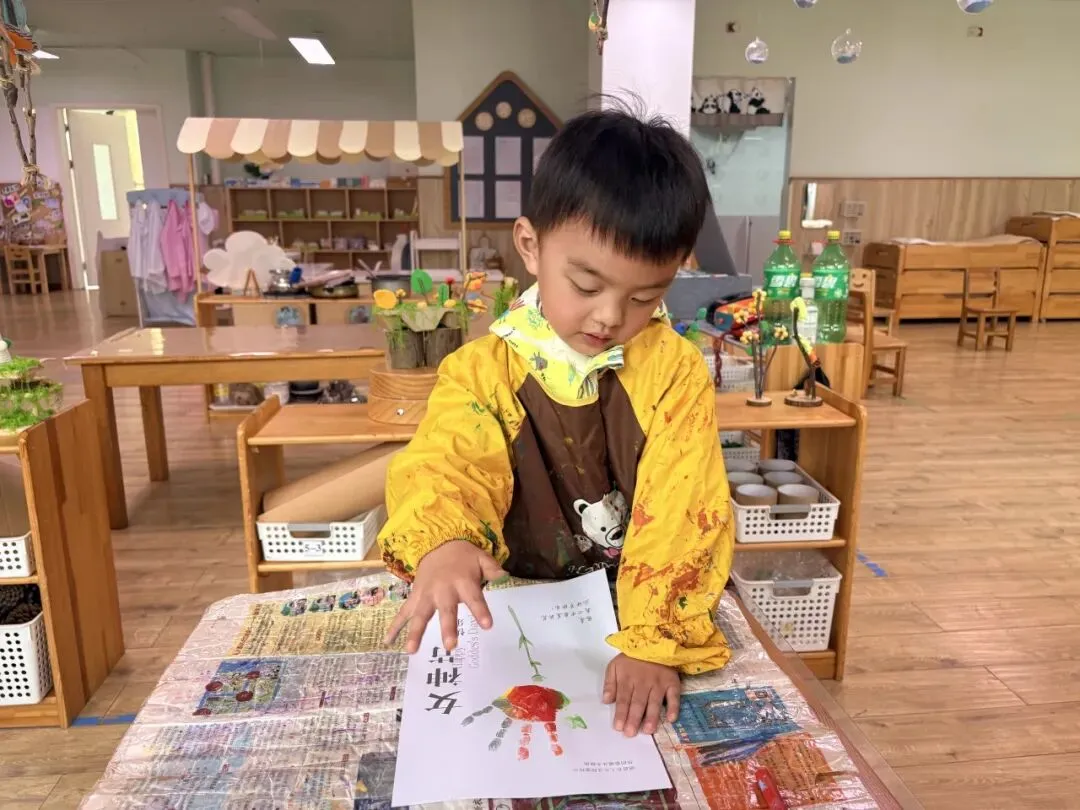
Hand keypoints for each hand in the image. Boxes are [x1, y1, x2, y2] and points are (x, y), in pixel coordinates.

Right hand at [383, 540, 506, 653]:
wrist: (438, 542)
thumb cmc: (463, 557)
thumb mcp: (482, 558)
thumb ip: (493, 570)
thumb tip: (507, 577)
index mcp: (463, 582)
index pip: (474, 598)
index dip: (480, 611)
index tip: (487, 626)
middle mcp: (443, 590)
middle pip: (445, 610)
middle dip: (447, 628)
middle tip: (451, 645)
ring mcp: (426, 594)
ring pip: (420, 615)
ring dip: (415, 632)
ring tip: (411, 651)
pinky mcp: (415, 596)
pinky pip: (403, 612)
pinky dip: (394, 626)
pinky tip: (387, 641)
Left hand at [602, 654, 680, 736]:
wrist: (653, 641)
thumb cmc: (632, 658)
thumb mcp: (615, 666)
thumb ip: (610, 683)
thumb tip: (606, 700)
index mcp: (628, 678)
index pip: (623, 699)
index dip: (620, 713)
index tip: (618, 727)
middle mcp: (643, 682)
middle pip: (638, 702)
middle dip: (634, 719)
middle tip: (630, 733)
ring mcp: (659, 683)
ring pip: (655, 701)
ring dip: (652, 716)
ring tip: (648, 730)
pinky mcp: (672, 682)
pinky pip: (674, 696)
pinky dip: (674, 707)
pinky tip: (671, 719)